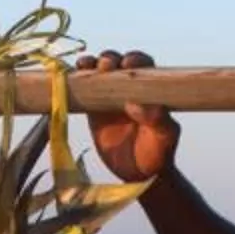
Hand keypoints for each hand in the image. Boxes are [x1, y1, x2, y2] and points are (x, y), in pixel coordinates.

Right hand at [80, 49, 179, 184]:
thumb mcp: (165, 137)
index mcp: (149, 89)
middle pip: (117, 64)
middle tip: (105, 66)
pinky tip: (69, 78)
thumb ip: (158, 120)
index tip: (127, 63)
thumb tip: (134, 104)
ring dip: (90, 64)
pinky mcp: (92, 109)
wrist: (138, 174)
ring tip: (85, 66)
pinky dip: (75, 81)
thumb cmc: (158, 153)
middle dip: (110, 59)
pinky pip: (82, 90)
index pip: (142, 66)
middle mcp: (128, 88)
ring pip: (98, 73)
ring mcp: (109, 97)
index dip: (134, 59)